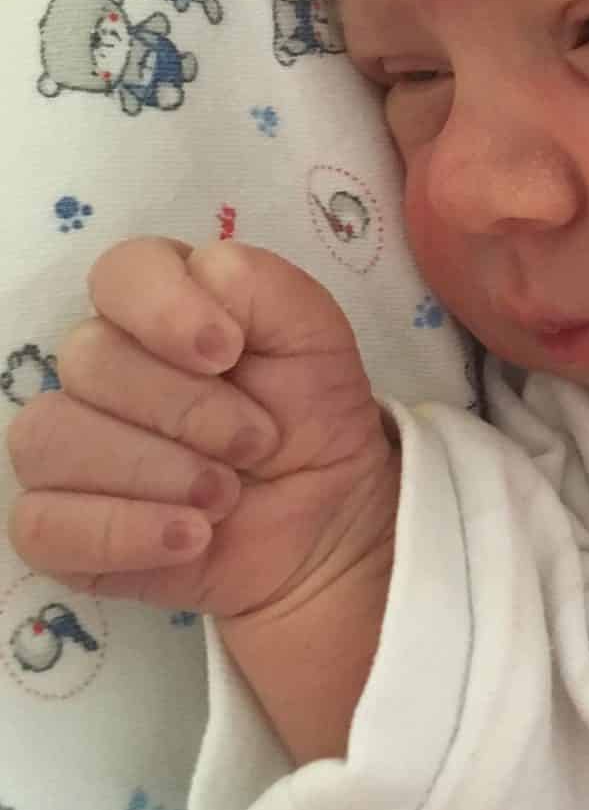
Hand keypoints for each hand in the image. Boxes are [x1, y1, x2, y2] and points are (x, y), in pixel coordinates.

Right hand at [6, 238, 398, 621]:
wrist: (326, 521)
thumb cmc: (311, 419)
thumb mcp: (316, 338)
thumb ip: (265, 285)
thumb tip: (207, 272)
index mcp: (159, 307)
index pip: (121, 273)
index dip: (163, 308)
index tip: (226, 352)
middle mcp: (101, 366)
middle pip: (89, 359)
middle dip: (187, 408)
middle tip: (255, 443)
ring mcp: (68, 446)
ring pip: (51, 437)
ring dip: (157, 471)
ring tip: (225, 496)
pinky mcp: (57, 525)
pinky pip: (42, 523)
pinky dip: (124, 533)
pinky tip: (190, 538)